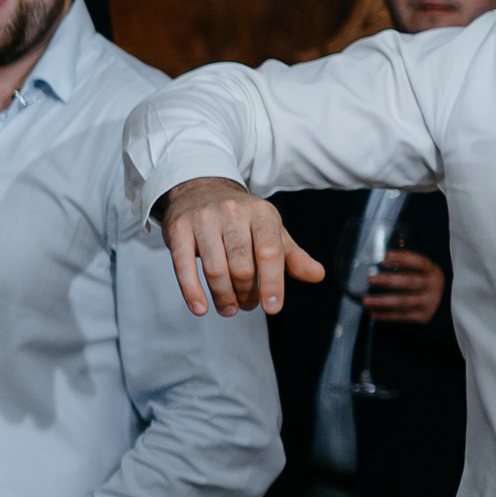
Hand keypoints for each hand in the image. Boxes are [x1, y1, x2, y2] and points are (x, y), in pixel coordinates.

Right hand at [155, 176, 324, 316]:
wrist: (199, 188)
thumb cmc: (240, 218)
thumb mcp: (270, 231)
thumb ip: (292, 256)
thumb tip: (317, 275)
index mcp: (261, 213)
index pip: (269, 252)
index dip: (272, 283)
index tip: (272, 308)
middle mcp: (232, 212)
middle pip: (241, 265)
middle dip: (246, 293)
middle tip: (247, 304)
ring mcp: (203, 219)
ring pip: (215, 268)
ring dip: (223, 296)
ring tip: (228, 308)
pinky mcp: (178, 228)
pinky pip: (183, 265)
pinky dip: (192, 292)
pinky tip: (200, 308)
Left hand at [359, 246, 445, 327]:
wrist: (443, 302)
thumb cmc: (424, 281)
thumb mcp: (421, 270)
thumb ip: (404, 266)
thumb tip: (377, 262)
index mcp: (431, 271)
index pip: (419, 262)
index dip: (403, 258)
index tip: (386, 255)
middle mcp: (432, 286)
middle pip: (410, 282)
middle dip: (388, 280)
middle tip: (370, 279)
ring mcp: (428, 302)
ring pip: (403, 302)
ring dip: (382, 301)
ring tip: (365, 300)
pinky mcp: (422, 316)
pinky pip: (401, 316)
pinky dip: (385, 315)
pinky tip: (373, 312)